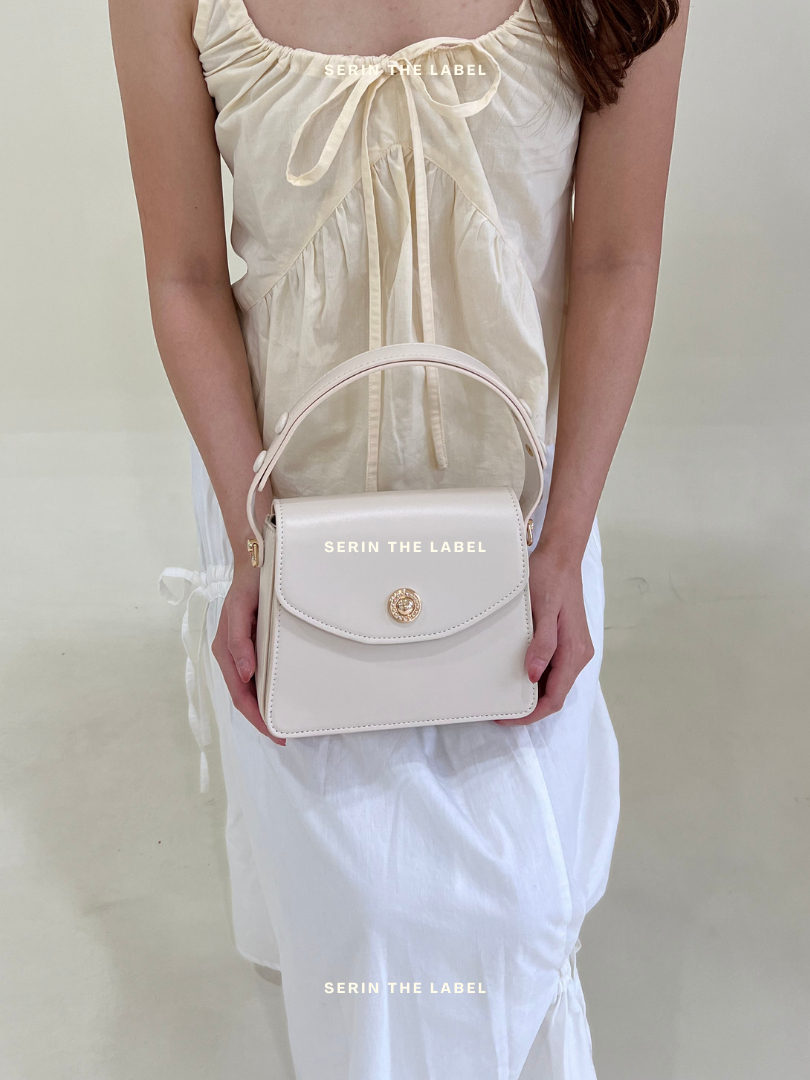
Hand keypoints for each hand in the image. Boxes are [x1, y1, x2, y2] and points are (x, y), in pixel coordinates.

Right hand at [212, 562, 285, 745]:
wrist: (254, 564)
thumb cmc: (247, 585)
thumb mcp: (240, 610)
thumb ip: (239, 642)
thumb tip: (246, 675)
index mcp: (225, 651)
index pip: (240, 695)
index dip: (257, 718)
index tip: (276, 734)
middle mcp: (231, 656)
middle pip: (244, 696)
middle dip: (261, 718)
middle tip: (284, 734)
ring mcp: (241, 652)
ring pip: (251, 688)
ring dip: (264, 706)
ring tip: (284, 719)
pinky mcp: (252, 645)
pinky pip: (258, 674)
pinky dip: (267, 689)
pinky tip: (280, 693)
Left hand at [494, 543, 593, 726]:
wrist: (560, 557)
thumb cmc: (549, 579)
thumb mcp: (542, 610)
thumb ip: (542, 643)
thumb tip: (533, 675)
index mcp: (574, 651)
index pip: (555, 697)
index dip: (532, 713)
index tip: (507, 716)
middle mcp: (579, 654)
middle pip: (555, 693)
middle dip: (530, 706)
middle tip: (500, 708)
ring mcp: (574, 648)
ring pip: (554, 682)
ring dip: (533, 692)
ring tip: (506, 692)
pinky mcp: (568, 641)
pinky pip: (554, 667)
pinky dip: (537, 676)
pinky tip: (519, 673)